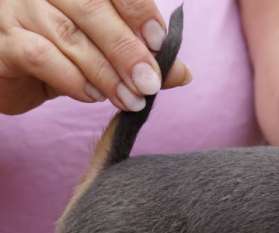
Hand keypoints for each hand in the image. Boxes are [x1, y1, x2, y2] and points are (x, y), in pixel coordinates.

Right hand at [0, 0, 190, 114]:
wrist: (10, 76)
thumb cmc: (62, 59)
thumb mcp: (106, 57)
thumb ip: (142, 60)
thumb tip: (182, 73)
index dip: (138, 10)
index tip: (161, 42)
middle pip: (92, 7)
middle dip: (128, 49)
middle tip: (149, 83)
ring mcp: (16, 8)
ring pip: (69, 35)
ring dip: (106, 73)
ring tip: (130, 98)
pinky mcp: (1, 41)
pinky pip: (40, 55)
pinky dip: (73, 79)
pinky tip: (92, 96)